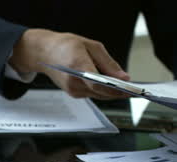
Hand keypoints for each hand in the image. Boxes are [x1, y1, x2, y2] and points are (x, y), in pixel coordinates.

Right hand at [9, 29, 130, 99]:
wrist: (45, 53)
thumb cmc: (66, 46)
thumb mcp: (91, 46)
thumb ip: (108, 63)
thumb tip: (124, 78)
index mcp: (77, 65)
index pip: (98, 83)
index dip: (116, 88)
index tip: (131, 89)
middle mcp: (73, 81)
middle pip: (101, 92)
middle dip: (119, 92)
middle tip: (135, 91)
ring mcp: (72, 89)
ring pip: (99, 95)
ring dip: (112, 93)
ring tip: (127, 89)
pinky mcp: (73, 93)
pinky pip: (93, 94)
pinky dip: (103, 92)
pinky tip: (112, 87)